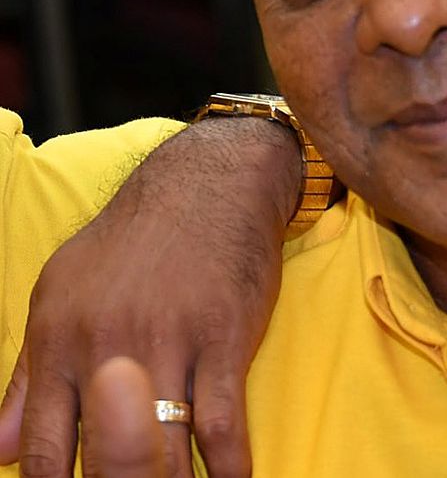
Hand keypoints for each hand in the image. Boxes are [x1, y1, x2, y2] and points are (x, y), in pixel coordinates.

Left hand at [0, 116, 302, 476]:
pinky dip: (229, 466)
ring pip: (164, 451)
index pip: (43, 452)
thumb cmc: (131, 239)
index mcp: (60, 342)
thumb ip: (28, 376)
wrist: (206, 184)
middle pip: (104, 462)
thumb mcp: (60, 293)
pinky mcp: (223, 336)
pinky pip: (223, 422)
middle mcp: (108, 348)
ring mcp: (169, 343)